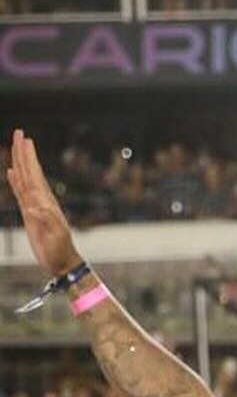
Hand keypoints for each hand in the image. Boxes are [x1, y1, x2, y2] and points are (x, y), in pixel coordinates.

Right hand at [6, 131, 80, 277]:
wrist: (62, 263)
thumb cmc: (61, 251)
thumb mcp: (56, 236)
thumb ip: (46, 221)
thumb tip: (35, 208)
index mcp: (45, 202)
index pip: (34, 174)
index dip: (29, 157)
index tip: (25, 139)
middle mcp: (40, 200)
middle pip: (29, 171)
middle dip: (23, 152)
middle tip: (19, 132)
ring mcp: (34, 206)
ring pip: (24, 178)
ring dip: (19, 162)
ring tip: (16, 146)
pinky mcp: (30, 215)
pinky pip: (20, 193)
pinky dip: (15, 181)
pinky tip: (12, 172)